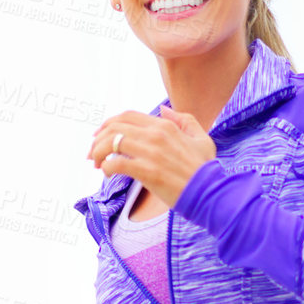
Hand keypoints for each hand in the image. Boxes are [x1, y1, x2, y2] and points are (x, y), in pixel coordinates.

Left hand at [86, 105, 217, 208]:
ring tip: (97, 164)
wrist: (211, 193)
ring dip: (98, 153)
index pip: (127, 116)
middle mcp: (156, 135)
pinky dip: (107, 168)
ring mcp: (152, 153)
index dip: (108, 124)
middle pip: (115, 127)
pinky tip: (108, 174)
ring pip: (112, 143)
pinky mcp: (148, 172)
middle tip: (92, 153)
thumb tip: (163, 110)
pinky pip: (117, 164)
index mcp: (165, 126)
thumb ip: (184, 120)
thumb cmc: (205, 169)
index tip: (99, 136)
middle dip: (98, 139)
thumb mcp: (201, 138)